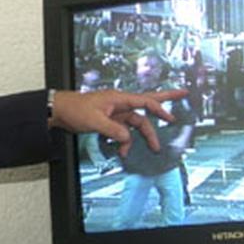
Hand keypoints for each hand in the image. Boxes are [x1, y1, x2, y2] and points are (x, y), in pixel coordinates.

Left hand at [48, 88, 188, 155]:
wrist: (60, 111)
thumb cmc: (74, 109)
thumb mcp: (95, 121)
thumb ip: (114, 131)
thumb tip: (128, 138)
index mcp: (119, 98)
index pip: (146, 101)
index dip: (161, 108)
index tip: (171, 116)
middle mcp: (120, 103)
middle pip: (148, 103)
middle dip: (165, 101)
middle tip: (183, 94)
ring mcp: (116, 112)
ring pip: (136, 124)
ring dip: (141, 137)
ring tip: (150, 148)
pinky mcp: (110, 120)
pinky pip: (124, 131)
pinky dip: (126, 141)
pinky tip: (123, 150)